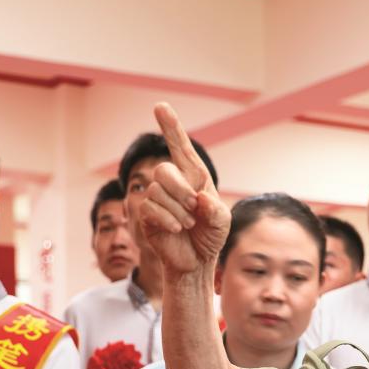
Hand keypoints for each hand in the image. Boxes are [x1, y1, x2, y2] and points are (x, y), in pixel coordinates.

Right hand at [140, 103, 230, 276]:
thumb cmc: (210, 237)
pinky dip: (167, 219)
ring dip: (177, 210)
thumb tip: (199, 200)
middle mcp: (173, 183)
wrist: (197, 262)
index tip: (161, 106)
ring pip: (157, 191)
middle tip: (194, 208)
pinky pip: (150, 207)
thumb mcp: (222, 221)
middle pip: (163, 170)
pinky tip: (177, 230)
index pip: (180, 147)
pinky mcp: (146, 215)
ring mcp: (157, 198)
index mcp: (193, 177)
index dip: (171, 127)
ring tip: (189, 224)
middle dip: (180, 190)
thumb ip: (216, 210)